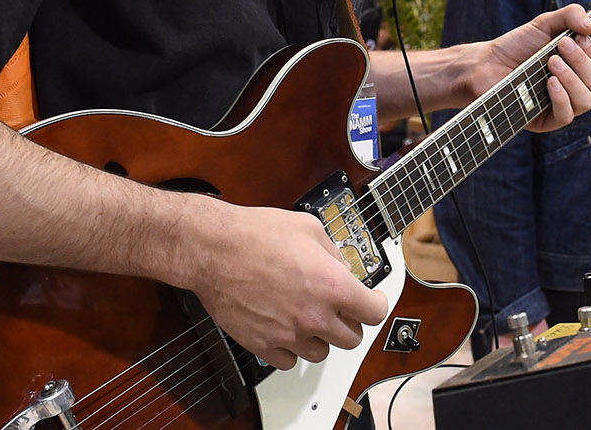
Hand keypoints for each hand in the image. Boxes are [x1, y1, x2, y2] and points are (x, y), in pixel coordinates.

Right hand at [183, 201, 387, 369]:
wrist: (213, 249)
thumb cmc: (254, 235)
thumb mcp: (309, 228)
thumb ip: (333, 253)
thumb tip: (341, 267)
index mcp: (332, 286)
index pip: (375, 313)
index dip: (378, 305)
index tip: (374, 301)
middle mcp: (314, 316)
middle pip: (352, 338)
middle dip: (350, 322)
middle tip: (340, 309)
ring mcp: (289, 335)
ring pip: (322, 353)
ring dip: (321, 338)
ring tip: (309, 317)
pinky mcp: (264, 345)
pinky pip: (289, 361)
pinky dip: (292, 350)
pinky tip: (286, 330)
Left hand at [468, 4, 590, 133]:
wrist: (486, 64)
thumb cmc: (517, 46)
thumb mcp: (545, 23)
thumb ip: (571, 16)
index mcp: (581, 70)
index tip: (580, 37)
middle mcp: (576, 89)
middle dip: (584, 62)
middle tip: (561, 46)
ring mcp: (563, 106)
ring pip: (587, 101)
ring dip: (572, 78)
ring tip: (551, 62)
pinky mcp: (546, 121)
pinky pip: (566, 116)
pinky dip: (561, 96)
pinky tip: (549, 82)